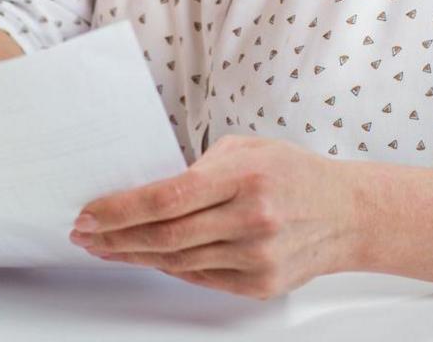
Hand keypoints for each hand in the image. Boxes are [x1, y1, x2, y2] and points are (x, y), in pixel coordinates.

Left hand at [69, 136, 363, 298]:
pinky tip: (148, 257)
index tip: (89, 213)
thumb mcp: (249, 149)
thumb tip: (148, 194)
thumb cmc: (294, 173)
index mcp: (245, 176)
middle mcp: (252, 218)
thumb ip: (201, 168)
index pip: (167, 197)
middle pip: (165, 235)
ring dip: (134, 255)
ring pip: (177, 261)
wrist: (348, 214)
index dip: (120, 209)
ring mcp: (257, 256)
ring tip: (107, 247)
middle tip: (84, 234)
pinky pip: (200, 277)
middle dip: (115, 236)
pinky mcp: (260, 284)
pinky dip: (169, 267)